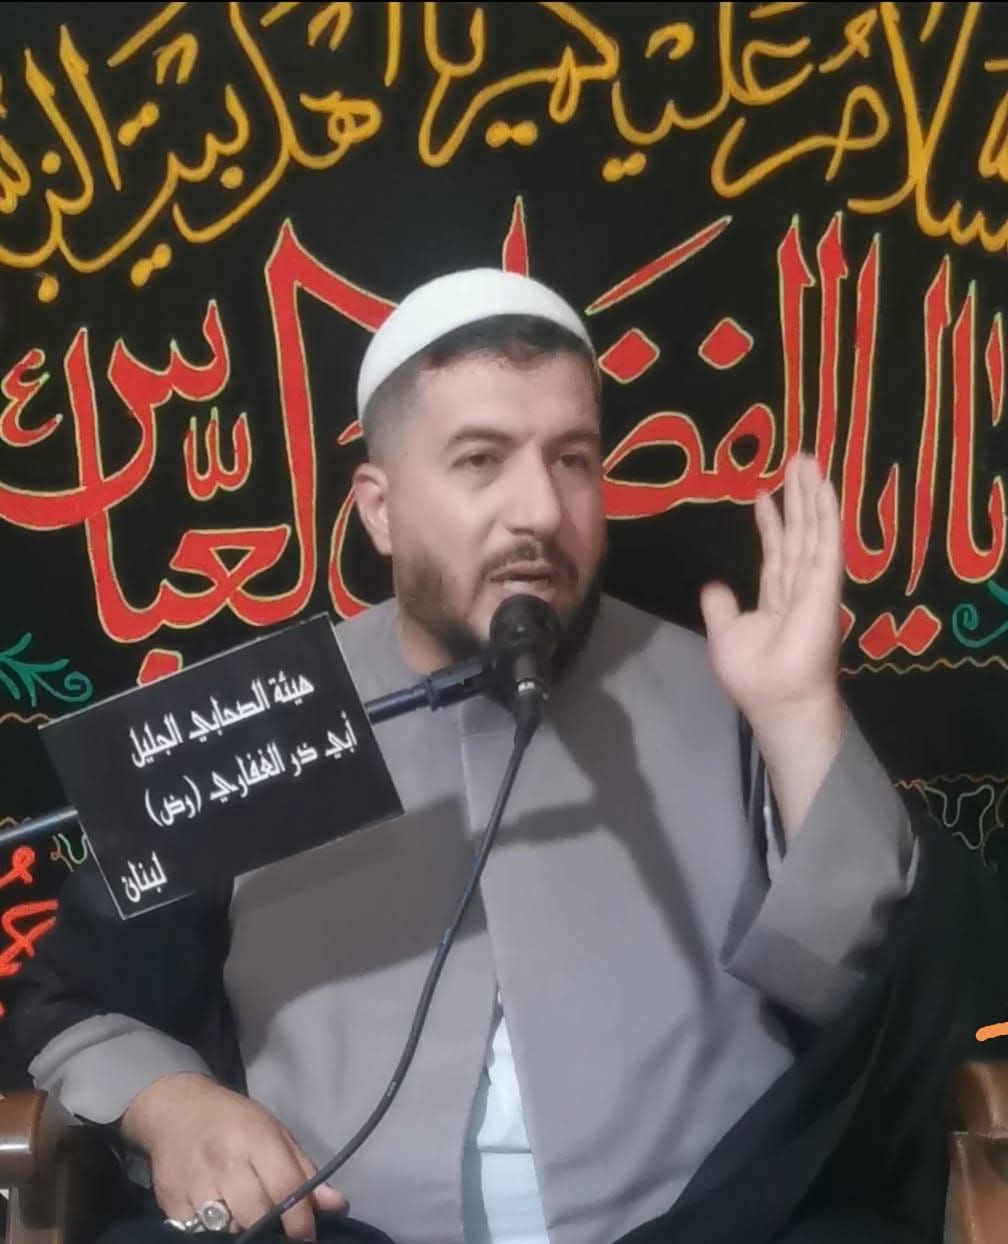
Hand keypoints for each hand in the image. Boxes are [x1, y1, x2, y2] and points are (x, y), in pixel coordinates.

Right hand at [121, 1073, 346, 1237]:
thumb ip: (304, 1171)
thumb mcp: (274, 1133)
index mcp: (256, 1139)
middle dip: (271, 1227)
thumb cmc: (235, 1121)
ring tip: (246, 1218)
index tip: (308, 1236)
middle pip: (256, 1215)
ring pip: (227, 1229)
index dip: (301, 1220)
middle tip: (276, 1228)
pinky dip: (211, 1232)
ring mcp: (195, 1184)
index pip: (285, 1188)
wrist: (176, 1111)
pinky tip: (219, 1218)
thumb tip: (336, 1206)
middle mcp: (225, 1162)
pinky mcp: (170, 1202)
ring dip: (241, 1229)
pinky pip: (197, 1233)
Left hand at [700, 455, 846, 833]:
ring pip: (813, 530)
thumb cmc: (753, 675)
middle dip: (797, 498)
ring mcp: (816, 584)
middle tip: (796, 459)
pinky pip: (827, 542)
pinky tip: (824, 486)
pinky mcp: (826, 584)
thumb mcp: (725, 634)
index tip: (764, 493)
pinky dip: (826, 513)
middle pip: (799, 533)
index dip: (771, 522)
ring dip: (812, 494)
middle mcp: (799, 587)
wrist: (777, 698)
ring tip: (808, 459)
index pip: (776, 552)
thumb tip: (713, 586)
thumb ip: (721, 608)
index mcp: (777, 599)